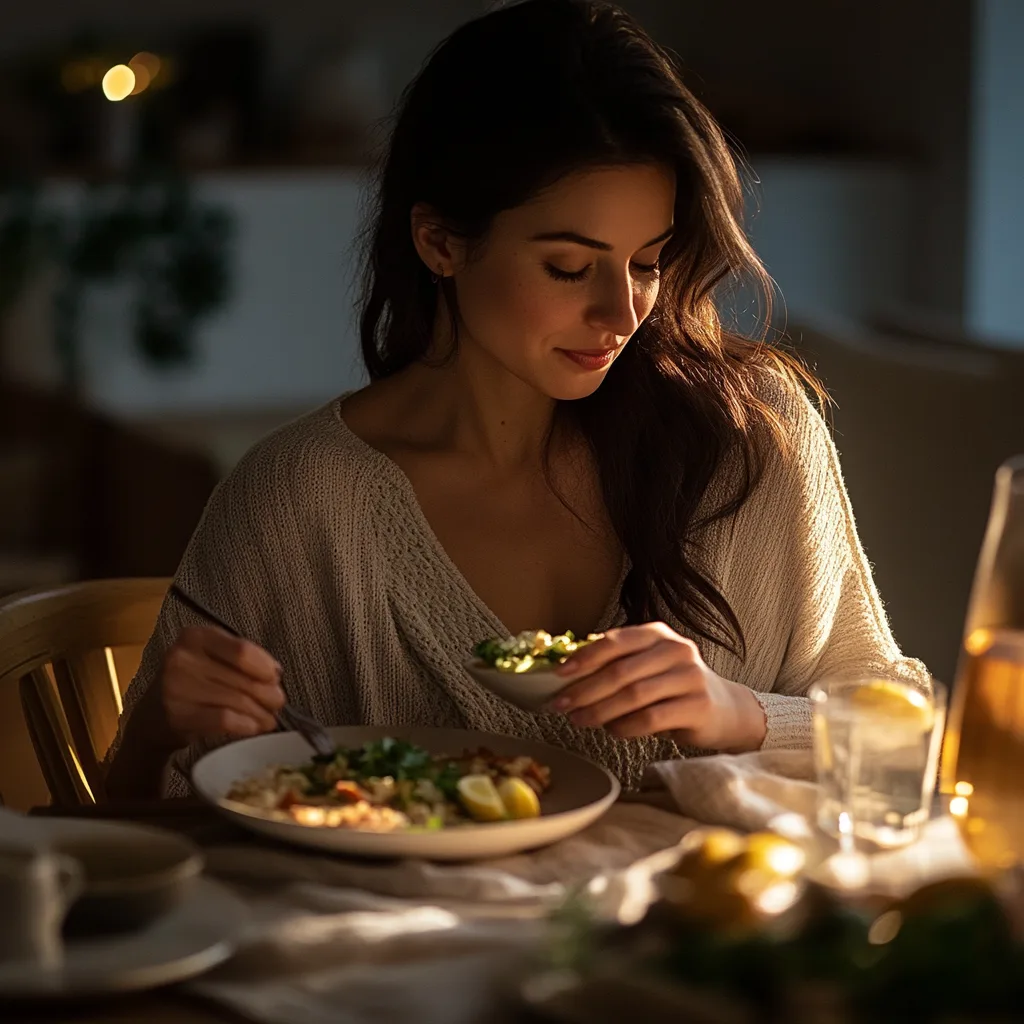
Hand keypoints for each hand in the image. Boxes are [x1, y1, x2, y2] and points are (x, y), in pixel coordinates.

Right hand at [159, 626, 286, 743]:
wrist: (153, 714)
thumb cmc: (192, 681)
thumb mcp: (212, 658)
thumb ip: (242, 659)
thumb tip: (274, 674)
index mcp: (195, 637)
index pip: (242, 651)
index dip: (265, 667)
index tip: (275, 679)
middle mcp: (182, 658)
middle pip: (243, 678)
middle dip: (268, 694)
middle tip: (277, 704)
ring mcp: (176, 688)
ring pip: (237, 701)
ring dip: (261, 713)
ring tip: (269, 719)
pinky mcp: (178, 716)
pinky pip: (224, 720)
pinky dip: (245, 725)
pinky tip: (253, 727)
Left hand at [545, 622, 766, 751]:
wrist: (724, 710)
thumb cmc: (673, 687)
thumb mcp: (647, 666)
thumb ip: (616, 664)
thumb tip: (566, 675)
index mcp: (658, 634)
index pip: (616, 641)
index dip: (584, 657)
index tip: (559, 674)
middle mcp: (676, 650)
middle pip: (621, 671)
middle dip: (586, 690)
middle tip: (562, 705)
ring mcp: (690, 677)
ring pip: (634, 696)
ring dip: (600, 710)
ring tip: (580, 720)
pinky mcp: (698, 706)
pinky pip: (652, 719)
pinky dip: (625, 727)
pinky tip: (612, 731)